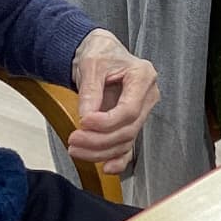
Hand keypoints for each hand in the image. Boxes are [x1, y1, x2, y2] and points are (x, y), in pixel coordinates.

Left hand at [68, 28, 159, 175]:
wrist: (98, 52)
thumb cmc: (99, 52)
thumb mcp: (91, 64)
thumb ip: (90, 91)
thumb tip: (86, 119)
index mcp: (143, 77)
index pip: (130, 110)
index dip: (106, 122)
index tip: (84, 122)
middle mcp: (147, 96)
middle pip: (128, 129)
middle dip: (99, 140)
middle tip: (74, 140)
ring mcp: (140, 112)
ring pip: (125, 141)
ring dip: (101, 151)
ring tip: (75, 149)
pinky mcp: (130, 123)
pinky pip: (127, 146)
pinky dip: (118, 159)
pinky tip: (106, 168)